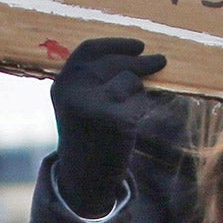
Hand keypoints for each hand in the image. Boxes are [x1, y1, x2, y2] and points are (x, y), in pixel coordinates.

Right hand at [50, 38, 168, 214]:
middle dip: (141, 61)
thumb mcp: (79, 103)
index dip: (115, 44)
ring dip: (139, 91)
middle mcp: (74, 92)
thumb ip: (95, 80)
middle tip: (160, 60)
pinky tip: (130, 125)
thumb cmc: (87, 136)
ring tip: (130, 108)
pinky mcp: (115, 120)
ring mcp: (93, 105)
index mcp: (62, 84)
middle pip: (114, 63)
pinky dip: (141, 111)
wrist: (84, 177)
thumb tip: (137, 54)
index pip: (88, 50)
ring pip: (130, 81)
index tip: (138, 44)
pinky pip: (139, 103)